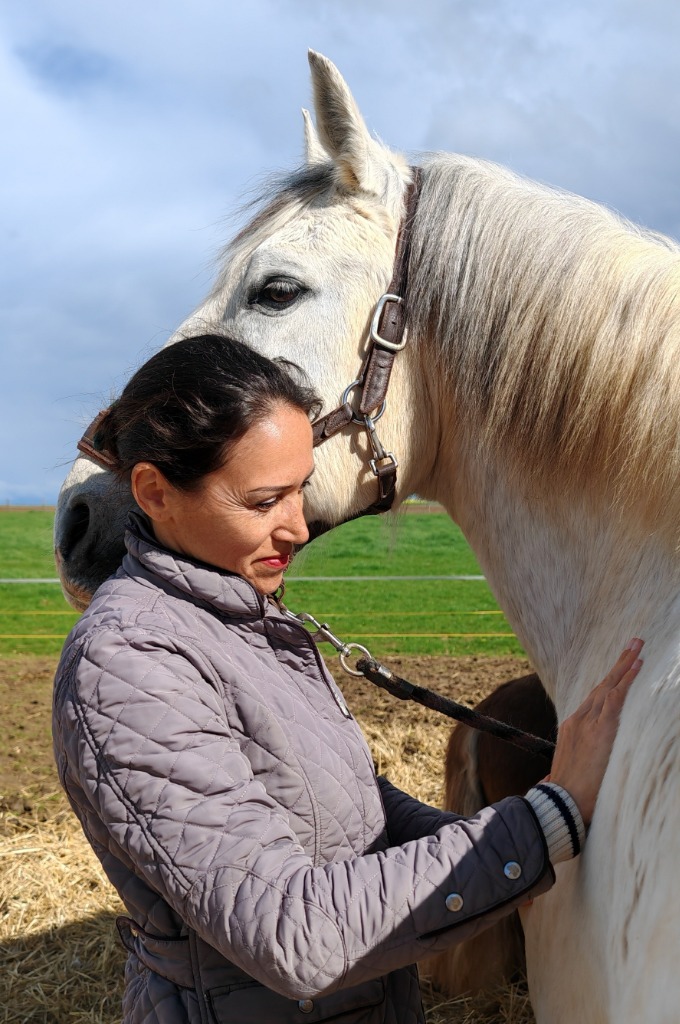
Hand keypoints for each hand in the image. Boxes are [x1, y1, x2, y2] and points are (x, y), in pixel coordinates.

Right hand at [549, 639, 642, 826]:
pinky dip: (626, 680)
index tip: (622, 667)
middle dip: (619, 663)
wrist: (561, 804)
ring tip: (638, 647)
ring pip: (610, 686)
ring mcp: (588, 724)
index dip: (610, 681)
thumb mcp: (571, 771)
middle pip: (602, 685)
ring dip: (625, 665)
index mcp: (572, 728)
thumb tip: (577, 768)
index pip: (595, 699)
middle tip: (634, 643)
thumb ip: (579, 762)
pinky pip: (615, 699)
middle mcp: (578, 720)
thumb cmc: (568, 794)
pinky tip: (637, 665)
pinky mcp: (599, 731)